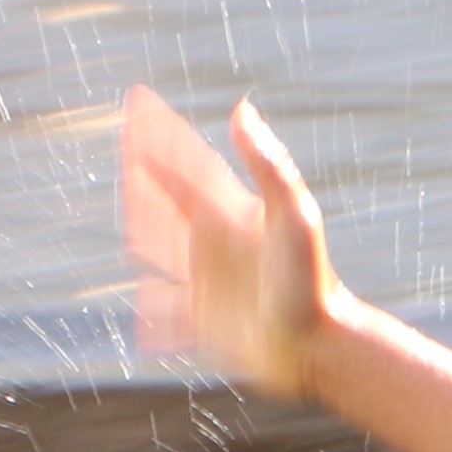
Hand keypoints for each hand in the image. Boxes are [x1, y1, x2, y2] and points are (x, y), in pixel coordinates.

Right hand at [119, 82, 335, 395]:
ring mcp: (208, 281)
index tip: (138, 102)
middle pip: (168, 198)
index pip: (186, 166)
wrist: (322, 349)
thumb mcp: (293, 217)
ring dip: (143, 223)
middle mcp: (217, 243)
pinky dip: (152, 306)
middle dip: (147, 168)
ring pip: (159, 246)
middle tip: (129, 138)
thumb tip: (241, 109)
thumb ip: (268, 165)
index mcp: (232, 215)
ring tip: (131, 205)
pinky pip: (168, 310)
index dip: (161, 135)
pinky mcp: (205, 321)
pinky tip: (143, 302)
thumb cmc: (313, 284)